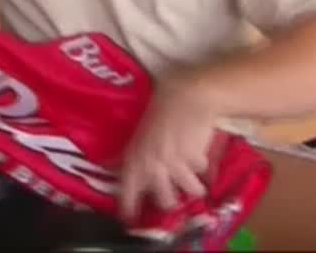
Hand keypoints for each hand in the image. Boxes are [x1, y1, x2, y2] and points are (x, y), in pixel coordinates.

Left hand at [117, 75, 219, 218]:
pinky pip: (201, 171)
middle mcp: (154, 165)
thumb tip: (113, 164)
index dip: (128, 205)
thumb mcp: (141, 130)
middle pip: (164, 200)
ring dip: (193, 187)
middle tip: (172, 196)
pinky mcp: (196, 161)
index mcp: (136, 156)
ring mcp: (176, 164)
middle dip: (169, 201)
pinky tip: (200, 155)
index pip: (127, 189)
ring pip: (189, 191)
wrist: (189, 95)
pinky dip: (202, 167)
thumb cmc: (162, 105)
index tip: (129, 219)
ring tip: (195, 182)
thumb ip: (134, 151)